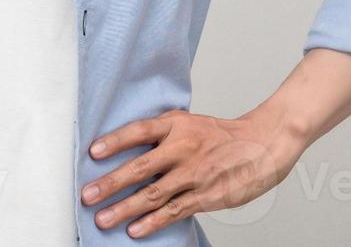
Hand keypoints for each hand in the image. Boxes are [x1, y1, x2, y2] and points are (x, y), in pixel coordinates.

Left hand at [80, 106, 305, 237]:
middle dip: (111, 184)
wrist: (262, 144)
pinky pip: (174, 211)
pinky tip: (134, 230)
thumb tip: (124, 142)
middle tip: (87, 195)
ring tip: (102, 219)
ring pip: (153, 194)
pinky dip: (152, 222)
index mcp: (176, 126)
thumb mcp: (188, 121)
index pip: (139, 131)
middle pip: (140, 167)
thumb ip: (160, 131)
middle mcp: (183, 148)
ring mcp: (194, 174)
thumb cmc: (219, 134)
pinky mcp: (206, 196)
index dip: (115, 141)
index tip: (92, 152)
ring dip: (125, 209)